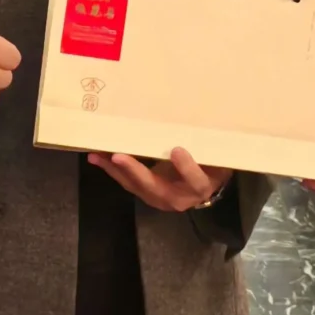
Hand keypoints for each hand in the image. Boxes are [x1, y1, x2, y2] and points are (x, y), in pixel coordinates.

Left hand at [90, 147, 231, 211]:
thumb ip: (210, 146)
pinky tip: (97, 157)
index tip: (177, 149)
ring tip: (97, 155)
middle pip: (156, 187)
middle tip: (118, 156)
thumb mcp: (217, 157)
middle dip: (135, 171)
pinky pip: (127, 183)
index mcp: (200, 186)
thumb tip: (204, 116)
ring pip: (135, 186)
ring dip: (115, 170)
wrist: (203, 186)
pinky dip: (112, 170)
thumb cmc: (212, 165)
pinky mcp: (145, 194)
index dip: (187, 167)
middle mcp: (178, 198)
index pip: (196, 180)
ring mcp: (158, 198)